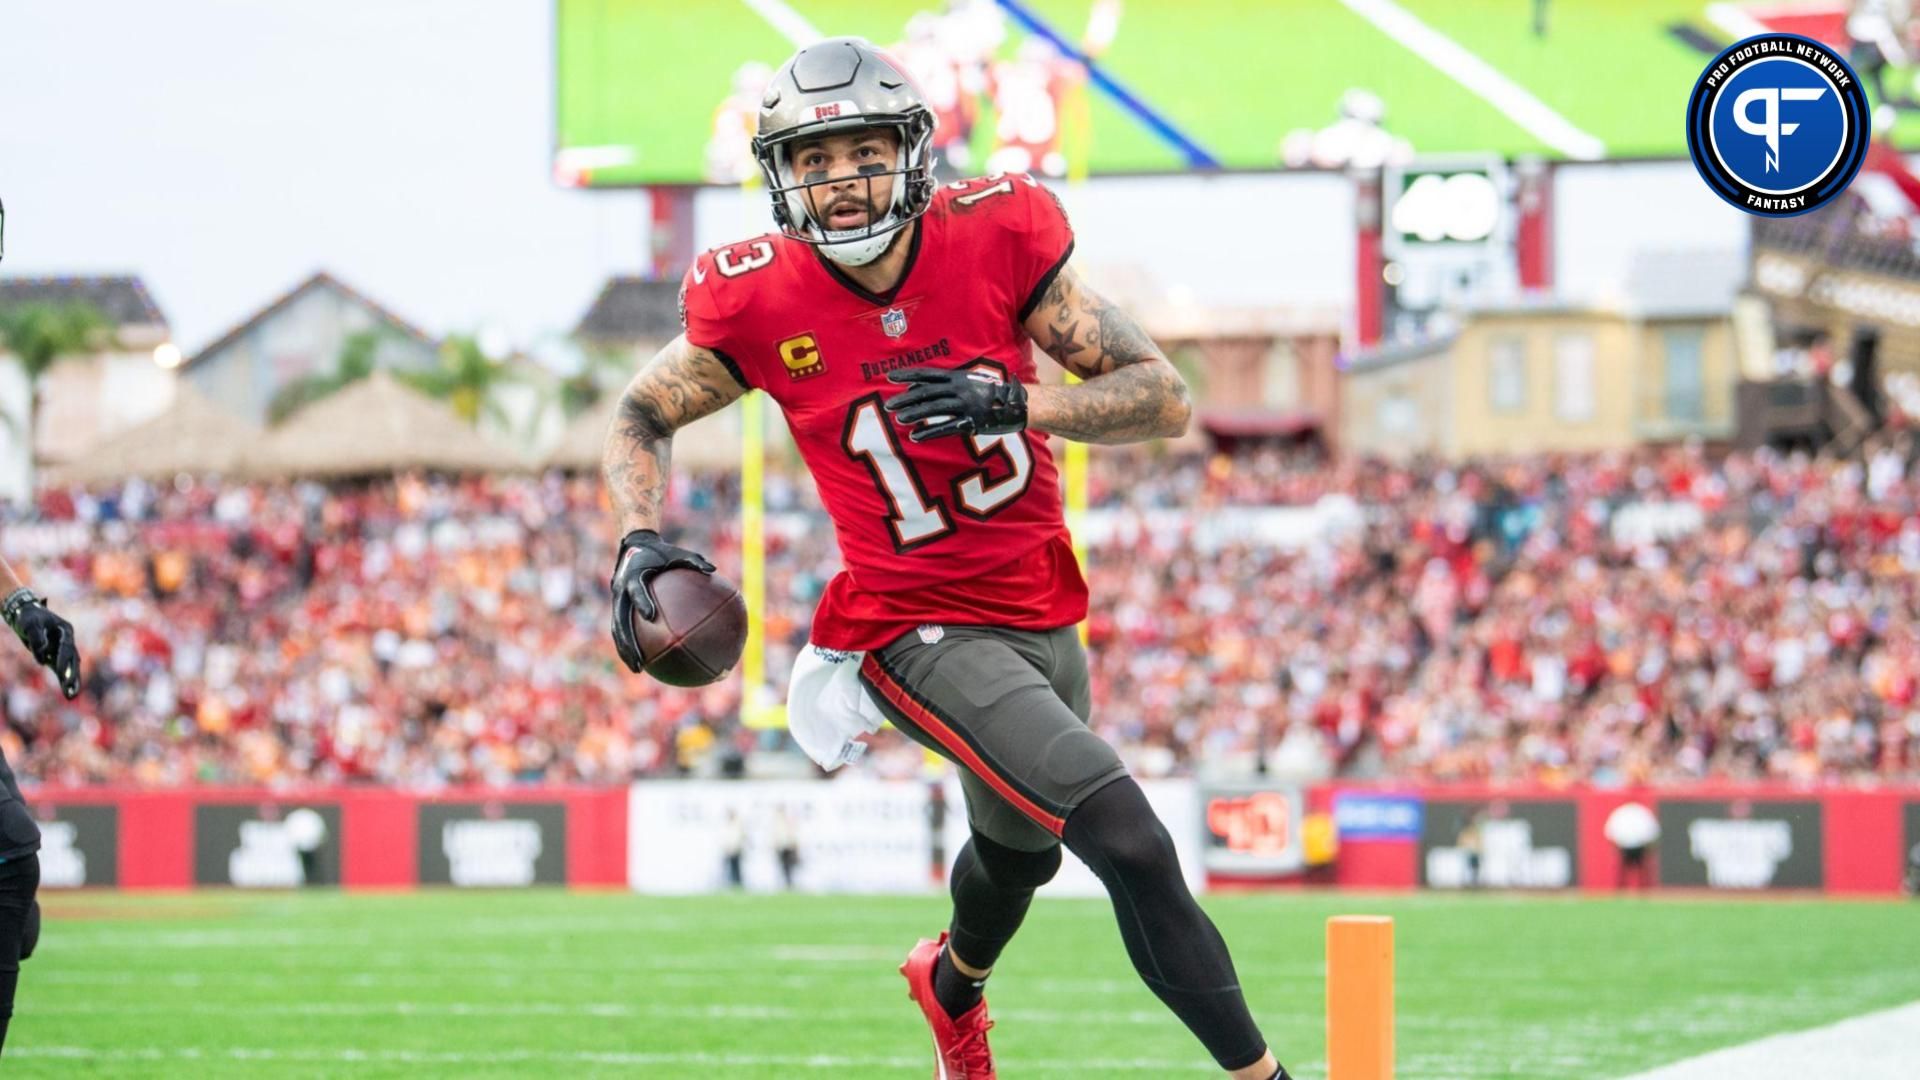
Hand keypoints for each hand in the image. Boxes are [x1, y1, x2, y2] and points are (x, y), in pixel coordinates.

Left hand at [3, 589, 79, 699]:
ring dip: (70, 681)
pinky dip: (63, 680)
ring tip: (72, 696)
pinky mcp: (55, 656)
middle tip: (71, 687)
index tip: (61, 673)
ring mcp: (61, 649)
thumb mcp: (30, 624)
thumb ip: (37, 639)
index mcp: (65, 630)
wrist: (25, 614)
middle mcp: (67, 641)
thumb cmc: (28, 617)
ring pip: (69, 667)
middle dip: (72, 674)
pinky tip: (68, 692)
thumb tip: (42, 658)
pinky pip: (61, 670)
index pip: (66, 647)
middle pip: (72, 659)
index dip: (63, 660)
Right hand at [609, 530, 714, 671]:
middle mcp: (621, 590)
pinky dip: (630, 645)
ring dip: (625, 650)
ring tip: (638, 669)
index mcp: (633, 574)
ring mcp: (617, 600)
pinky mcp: (619, 606)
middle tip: (640, 660)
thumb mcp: (676, 552)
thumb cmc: (659, 551)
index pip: (636, 589)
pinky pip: (622, 628)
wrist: (633, 545)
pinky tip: (643, 660)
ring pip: (617, 629)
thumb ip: (693, 561)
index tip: (651, 616)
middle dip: (628, 642)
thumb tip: (713, 571)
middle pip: (620, 620)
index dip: (642, 602)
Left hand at [884, 365, 1026, 441]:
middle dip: (907, 399)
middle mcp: (959, 389)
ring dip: (915, 414)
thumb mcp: (968, 381)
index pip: (927, 374)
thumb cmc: (988, 392)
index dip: (908, 375)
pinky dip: (929, 433)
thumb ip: (945, 384)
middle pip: (927, 393)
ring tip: (899, 419)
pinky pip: (946, 428)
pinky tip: (915, 437)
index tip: (890, 377)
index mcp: (957, 377)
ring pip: (934, 409)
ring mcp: (965, 405)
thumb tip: (918, 388)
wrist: (1016, 403)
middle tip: (890, 406)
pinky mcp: (971, 422)